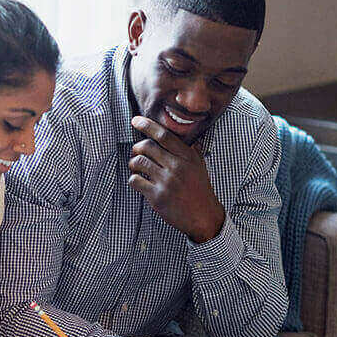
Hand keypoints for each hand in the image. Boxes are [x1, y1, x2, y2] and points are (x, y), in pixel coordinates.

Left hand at [127, 116, 225, 242]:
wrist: (203, 216)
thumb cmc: (199, 190)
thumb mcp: (199, 166)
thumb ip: (191, 151)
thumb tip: (187, 136)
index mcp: (187, 157)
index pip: (164, 135)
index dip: (147, 125)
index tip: (136, 121)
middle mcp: (177, 167)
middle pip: (147, 147)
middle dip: (136, 147)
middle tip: (135, 152)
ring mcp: (166, 182)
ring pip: (139, 162)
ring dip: (132, 163)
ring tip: (135, 167)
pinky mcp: (157, 196)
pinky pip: (136, 180)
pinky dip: (133, 179)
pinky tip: (138, 181)